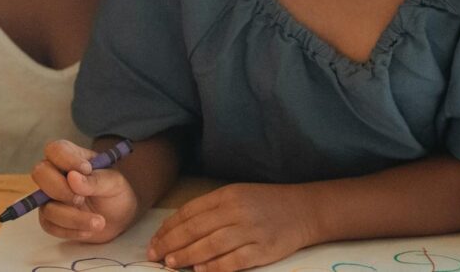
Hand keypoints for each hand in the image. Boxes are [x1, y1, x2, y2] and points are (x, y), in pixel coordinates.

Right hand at [33, 139, 138, 242]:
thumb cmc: (115, 191)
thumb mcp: (114, 182)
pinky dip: (70, 231)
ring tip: (99, 222)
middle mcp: (55, 174)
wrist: (119, 217)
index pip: (55, 150)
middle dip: (60, 189)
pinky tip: (88, 231)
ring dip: (72, 217)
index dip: (66, 159)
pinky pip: (50, 226)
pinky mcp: (50, 219)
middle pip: (40, 173)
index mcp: (70, 156)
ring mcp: (50, 197)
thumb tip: (72, 177)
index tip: (86, 169)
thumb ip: (95, 180)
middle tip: (82, 199)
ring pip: (46, 206)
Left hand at [148, 183, 315, 271]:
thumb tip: (180, 228)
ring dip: (188, 255)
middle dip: (172, 242)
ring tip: (171, 263)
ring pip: (211, 244)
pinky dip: (215, 267)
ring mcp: (250, 230)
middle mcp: (236, 210)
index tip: (155, 239)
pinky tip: (200, 271)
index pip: (190, 211)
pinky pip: (234, 260)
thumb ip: (211, 209)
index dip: (170, 226)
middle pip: (196, 228)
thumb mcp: (237, 196)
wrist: (304, 210)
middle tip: (155, 254)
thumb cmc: (265, 203)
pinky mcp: (263, 249)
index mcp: (227, 195)